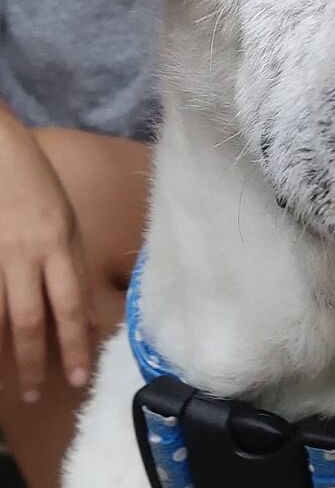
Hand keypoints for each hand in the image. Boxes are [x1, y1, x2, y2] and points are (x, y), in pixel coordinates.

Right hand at [0, 109, 94, 400]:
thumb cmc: (37, 185)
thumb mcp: (67, 222)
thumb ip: (71, 265)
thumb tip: (81, 308)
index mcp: (57, 245)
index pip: (69, 305)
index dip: (74, 343)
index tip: (78, 375)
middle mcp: (25, 254)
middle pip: (29, 319)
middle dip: (35, 361)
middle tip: (40, 393)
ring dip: (4, 352)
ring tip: (9, 383)